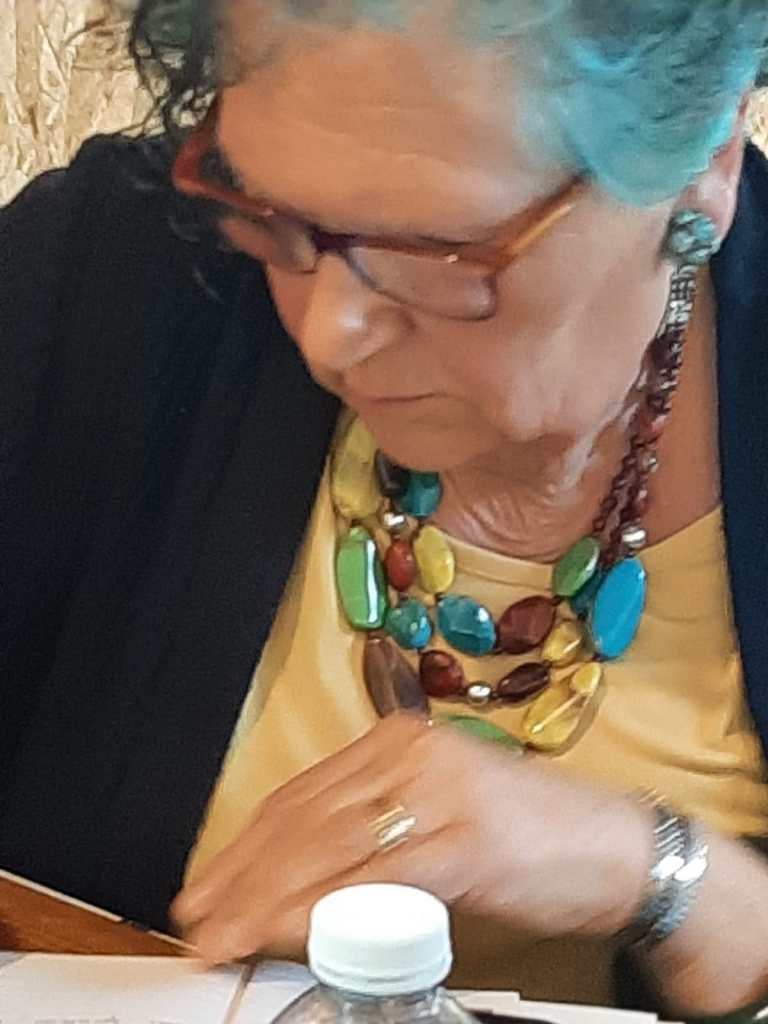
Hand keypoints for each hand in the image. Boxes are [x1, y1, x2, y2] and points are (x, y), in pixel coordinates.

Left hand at [173, 714, 651, 964]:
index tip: (207, 886)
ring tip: (225, 937)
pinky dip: (324, 911)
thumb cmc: (523, 836)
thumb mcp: (435, 814)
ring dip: (266, 900)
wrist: (614, 846)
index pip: (301, 795)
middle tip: (198, 920)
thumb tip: (297, 873)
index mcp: (398, 742)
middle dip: (242, 876)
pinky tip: (287, 933)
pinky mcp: (465, 842)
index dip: (245, 845)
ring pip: (328, 849)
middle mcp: (411, 756)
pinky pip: (376, 881)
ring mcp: (438, 794)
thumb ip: (372, 831)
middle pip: (303, 820)